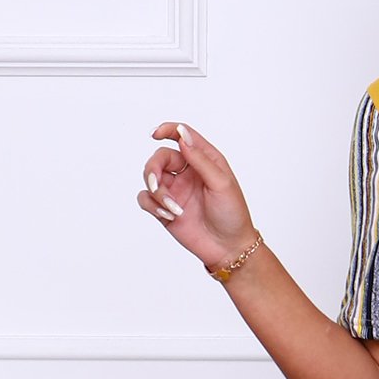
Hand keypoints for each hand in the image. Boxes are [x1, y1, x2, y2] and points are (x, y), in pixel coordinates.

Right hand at [138, 122, 256, 271]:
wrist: (229, 248)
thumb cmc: (232, 215)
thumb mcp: (221, 183)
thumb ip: (200, 159)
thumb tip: (182, 136)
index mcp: (204, 160)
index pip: (182, 136)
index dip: (167, 130)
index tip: (155, 134)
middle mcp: (187, 172)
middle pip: (160, 157)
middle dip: (153, 169)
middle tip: (157, 184)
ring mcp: (175, 190)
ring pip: (150, 178)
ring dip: (156, 192)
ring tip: (172, 208)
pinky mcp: (165, 209)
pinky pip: (146, 199)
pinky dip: (151, 205)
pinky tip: (169, 215)